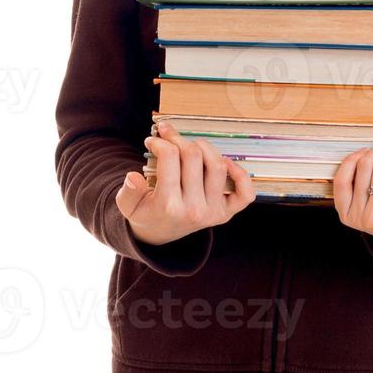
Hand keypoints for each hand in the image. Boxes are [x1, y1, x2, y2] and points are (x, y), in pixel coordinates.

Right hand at [116, 122, 255, 245]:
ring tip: (190, 146)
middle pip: (193, 156)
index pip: (169, 157)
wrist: (159, 236)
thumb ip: (128, 192)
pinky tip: (226, 163)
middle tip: (168, 136)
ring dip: (204, 147)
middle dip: (178, 139)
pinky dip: (240, 174)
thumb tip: (133, 177)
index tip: (152, 140)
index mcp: (168, 205)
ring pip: (217, 165)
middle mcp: (194, 209)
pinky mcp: (226, 213)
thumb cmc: (146, 213)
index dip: (160, 141)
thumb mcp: (128, 206)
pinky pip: (245, 193)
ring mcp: (212, 212)